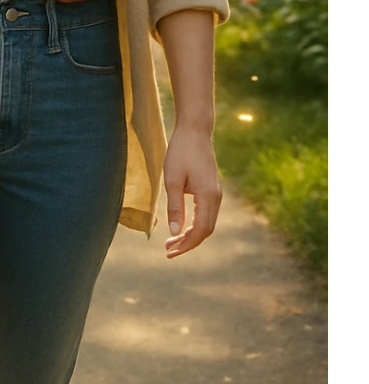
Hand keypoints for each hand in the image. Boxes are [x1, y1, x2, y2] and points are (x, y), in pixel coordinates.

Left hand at [162, 125, 221, 257]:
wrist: (195, 130)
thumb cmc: (181, 151)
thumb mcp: (172, 179)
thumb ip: (175, 207)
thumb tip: (175, 232)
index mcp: (207, 196)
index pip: (200, 230)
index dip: (186, 245)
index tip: (171, 252)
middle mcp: (216, 197)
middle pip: (205, 230)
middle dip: (188, 243)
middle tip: (168, 250)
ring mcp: (216, 193)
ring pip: (206, 223)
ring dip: (190, 234)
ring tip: (171, 241)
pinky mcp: (212, 189)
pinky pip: (206, 213)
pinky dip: (194, 223)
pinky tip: (181, 225)